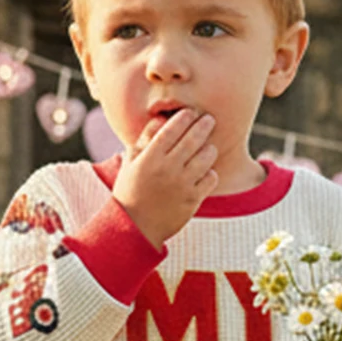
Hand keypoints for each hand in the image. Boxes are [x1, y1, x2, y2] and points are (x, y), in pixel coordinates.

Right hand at [112, 109, 218, 245]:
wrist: (135, 227)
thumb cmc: (131, 191)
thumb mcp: (130, 163)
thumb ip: (144, 139)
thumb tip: (160, 119)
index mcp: (150, 158)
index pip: (172, 129)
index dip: (184, 117)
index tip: (190, 113)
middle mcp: (167, 169)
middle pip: (193, 139)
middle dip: (204, 125)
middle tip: (209, 119)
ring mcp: (182, 184)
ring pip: (206, 157)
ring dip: (209, 148)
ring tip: (208, 147)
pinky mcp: (193, 200)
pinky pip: (211, 178)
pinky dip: (211, 172)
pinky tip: (205, 171)